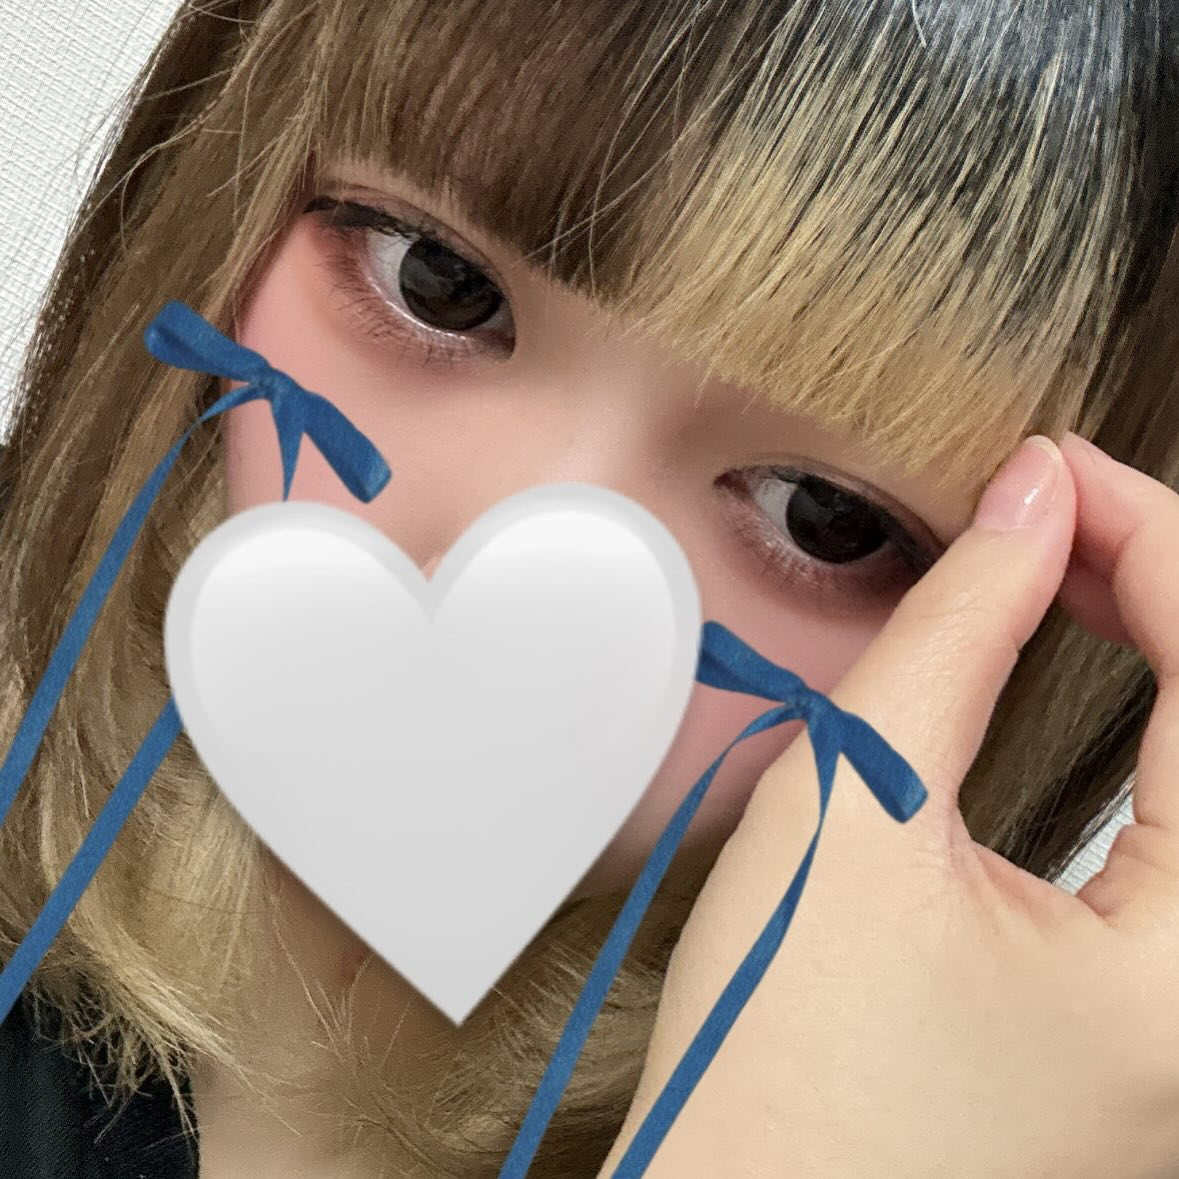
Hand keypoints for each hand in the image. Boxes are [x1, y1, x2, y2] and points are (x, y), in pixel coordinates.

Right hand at [600, 433, 1178, 1177]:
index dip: (1149, 539)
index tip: (1051, 468)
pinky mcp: (1139, 1018)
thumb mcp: (857, 823)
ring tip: (1064, 564)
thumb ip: (954, 644)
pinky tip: (1086, 669)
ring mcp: (1178, 1017)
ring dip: (1156, 644)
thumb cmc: (781, 1083)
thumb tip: (1021, 514)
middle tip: (1048, 505)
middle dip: (1158, 582)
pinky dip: (1140, 723)